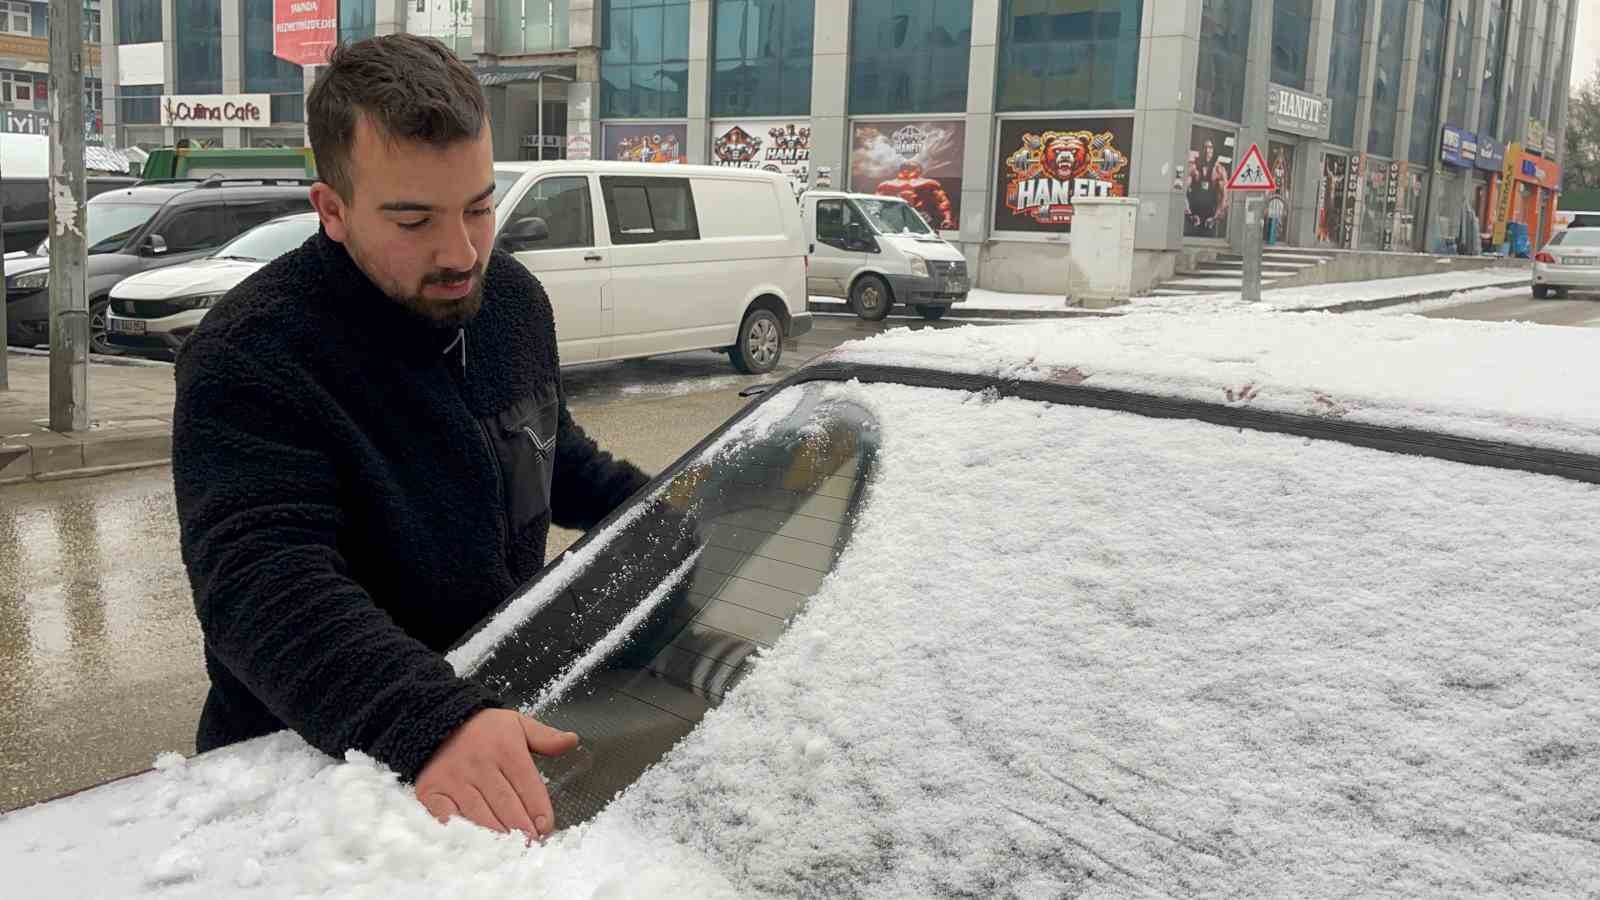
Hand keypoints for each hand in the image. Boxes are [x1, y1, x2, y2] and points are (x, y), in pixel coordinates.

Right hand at [414, 708, 579, 840]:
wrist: (437, 720)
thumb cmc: (484, 728)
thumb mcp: (517, 724)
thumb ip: (545, 737)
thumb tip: (572, 740)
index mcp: (506, 748)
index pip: (528, 785)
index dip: (539, 810)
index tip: (545, 828)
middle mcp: (480, 764)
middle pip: (506, 805)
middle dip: (521, 828)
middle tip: (530, 844)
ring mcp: (454, 779)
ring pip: (480, 815)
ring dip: (497, 835)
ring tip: (510, 849)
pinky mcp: (432, 791)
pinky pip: (448, 817)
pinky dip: (463, 832)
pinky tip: (476, 843)